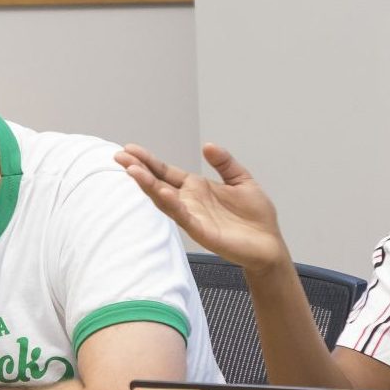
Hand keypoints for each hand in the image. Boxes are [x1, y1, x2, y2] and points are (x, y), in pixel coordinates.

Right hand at [117, 142, 290, 272]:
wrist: (269, 245)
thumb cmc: (255, 217)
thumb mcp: (242, 180)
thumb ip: (225, 163)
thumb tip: (208, 145)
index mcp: (196, 188)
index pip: (166, 172)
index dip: (148, 161)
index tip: (130, 149)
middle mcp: (189, 202)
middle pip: (158, 183)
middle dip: (139, 170)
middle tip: (119, 156)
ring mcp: (193, 217)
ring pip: (164, 200)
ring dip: (148, 186)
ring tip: (133, 170)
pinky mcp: (202, 231)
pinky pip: (183, 216)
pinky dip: (172, 204)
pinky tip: (162, 192)